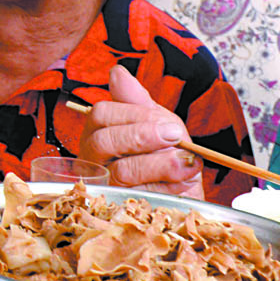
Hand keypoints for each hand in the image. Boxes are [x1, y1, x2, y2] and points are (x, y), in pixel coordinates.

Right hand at [78, 64, 203, 196]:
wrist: (183, 193)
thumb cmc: (165, 154)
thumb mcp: (157, 122)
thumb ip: (137, 101)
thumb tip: (116, 72)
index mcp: (98, 132)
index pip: (101, 115)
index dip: (135, 116)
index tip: (168, 124)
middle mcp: (93, 159)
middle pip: (103, 141)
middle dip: (144, 137)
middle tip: (175, 138)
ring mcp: (105, 185)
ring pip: (122, 170)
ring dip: (160, 163)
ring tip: (186, 162)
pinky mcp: (122, 208)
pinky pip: (140, 195)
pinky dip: (166, 186)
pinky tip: (182, 180)